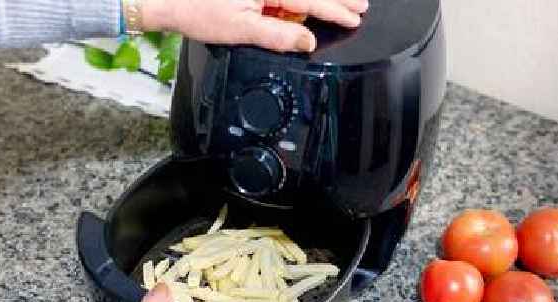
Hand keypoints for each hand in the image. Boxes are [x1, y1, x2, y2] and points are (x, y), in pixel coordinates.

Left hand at [140, 0, 368, 51]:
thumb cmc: (198, 11)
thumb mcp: (241, 30)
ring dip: (319, 0)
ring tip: (342, 4)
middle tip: (360, 5)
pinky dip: (297, 3)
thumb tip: (307, 41)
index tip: (355, 17)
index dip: (336, 10)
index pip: (311, 1)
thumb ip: (278, 36)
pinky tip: (307, 9)